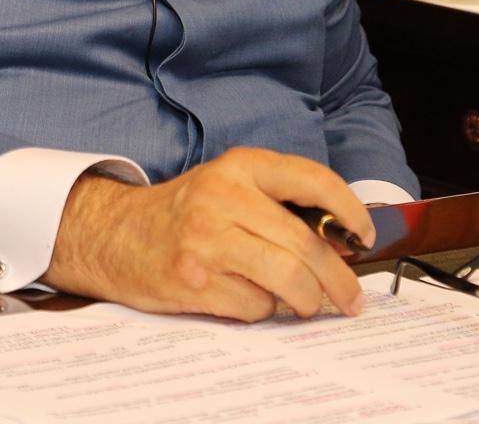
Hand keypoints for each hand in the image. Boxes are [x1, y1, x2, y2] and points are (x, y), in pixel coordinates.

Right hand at [41, 147, 373, 321]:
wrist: (114, 234)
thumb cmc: (183, 214)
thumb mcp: (227, 187)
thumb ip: (276, 203)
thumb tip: (340, 241)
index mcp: (239, 167)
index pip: (313, 180)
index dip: (349, 211)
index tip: (363, 236)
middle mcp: (224, 197)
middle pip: (306, 245)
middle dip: (339, 280)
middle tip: (350, 300)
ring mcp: (207, 240)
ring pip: (288, 280)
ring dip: (307, 301)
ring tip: (305, 305)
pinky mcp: (194, 280)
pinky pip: (255, 306)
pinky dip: (261, 311)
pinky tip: (245, 298)